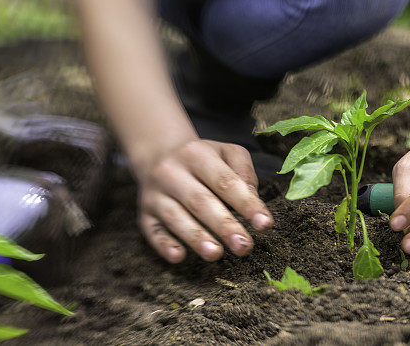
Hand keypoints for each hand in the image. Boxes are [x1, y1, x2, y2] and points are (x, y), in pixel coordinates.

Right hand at [136, 138, 272, 263]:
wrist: (158, 154)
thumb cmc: (203, 158)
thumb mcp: (227, 152)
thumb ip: (244, 172)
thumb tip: (253, 199)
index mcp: (197, 154)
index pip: (225, 181)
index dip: (246, 204)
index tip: (264, 224)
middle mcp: (172, 172)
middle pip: (201, 201)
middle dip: (224, 226)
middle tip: (244, 246)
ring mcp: (155, 194)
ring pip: (176, 217)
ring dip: (196, 237)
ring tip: (216, 254)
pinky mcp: (145, 213)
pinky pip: (153, 231)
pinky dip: (164, 245)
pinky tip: (179, 256)